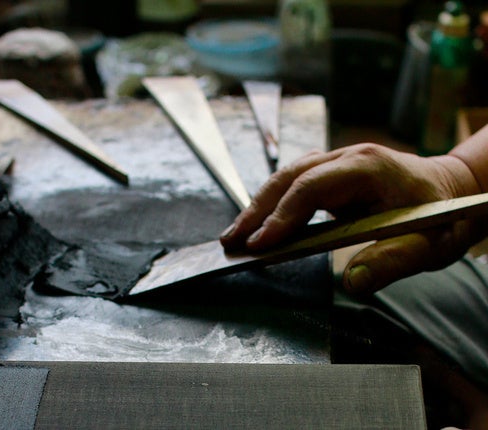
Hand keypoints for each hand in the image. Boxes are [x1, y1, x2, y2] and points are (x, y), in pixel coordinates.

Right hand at [220, 143, 485, 293]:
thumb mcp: (429, 243)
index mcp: (368, 166)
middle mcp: (347, 157)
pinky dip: (272, 204)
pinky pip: (294, 184)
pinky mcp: (332, 173)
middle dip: (256, 210)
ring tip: (235, 236)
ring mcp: (337, 162)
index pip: (311, 187)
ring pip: (286, 178)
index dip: (282, 215)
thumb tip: (352, 282)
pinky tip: (259, 224)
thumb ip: (393, 262)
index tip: (260, 244)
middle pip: (289, 178)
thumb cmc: (441, 215)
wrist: (451, 190)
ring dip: (258, 206)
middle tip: (230, 241)